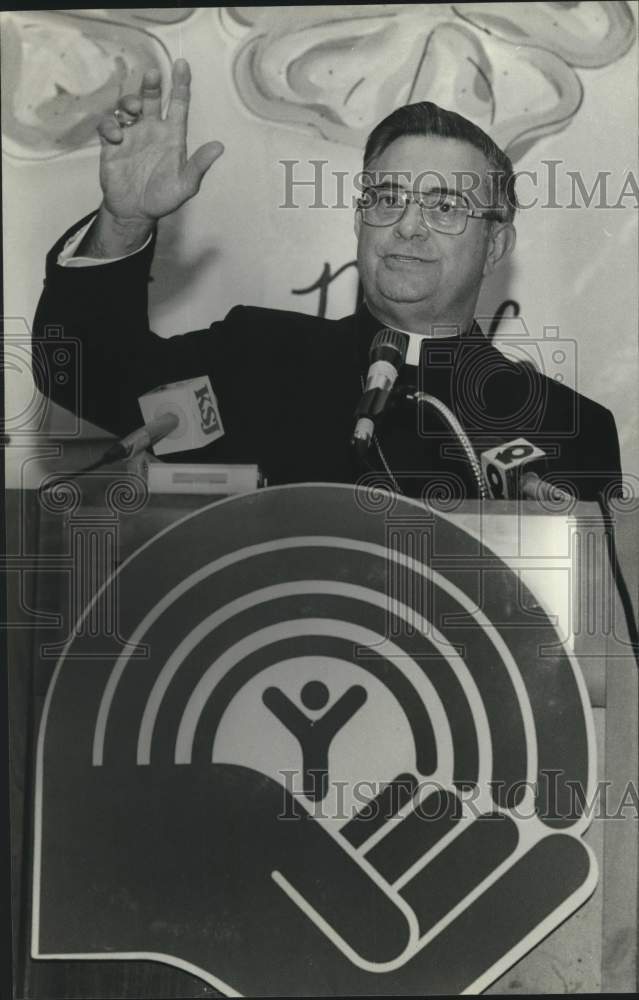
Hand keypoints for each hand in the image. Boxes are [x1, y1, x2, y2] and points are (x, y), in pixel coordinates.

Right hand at [96, 57, 222, 225]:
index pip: (179, 104)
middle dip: (151, 84)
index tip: (182, 65)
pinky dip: (111, 125)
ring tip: (133, 111)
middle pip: (151, 98)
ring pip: (127, 106)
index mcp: (171, 136)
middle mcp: (152, 130)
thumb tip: (219, 146)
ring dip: (129, 102)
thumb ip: (199, 165)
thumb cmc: (163, 198)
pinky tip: (118, 137)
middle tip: (153, 76)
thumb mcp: (186, 185)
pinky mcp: (112, 144)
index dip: (181, 84)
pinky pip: (108, 125)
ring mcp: (131, 135)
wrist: (136, 212)